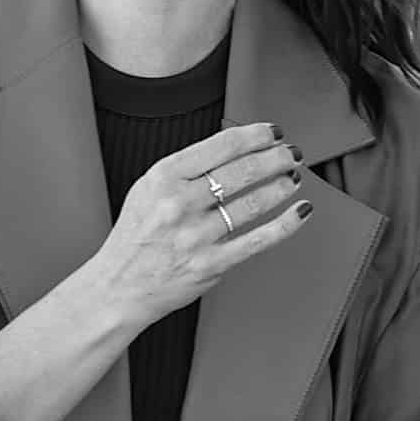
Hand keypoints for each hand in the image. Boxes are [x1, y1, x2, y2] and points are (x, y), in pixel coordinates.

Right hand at [85, 122, 312, 330]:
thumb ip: (187, 169)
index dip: (256, 135)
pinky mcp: (212, 264)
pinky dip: (285, 224)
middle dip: (276, 158)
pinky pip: (259, 240)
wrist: (119, 287)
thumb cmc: (135, 238)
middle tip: (291, 153)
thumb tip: (235, 149)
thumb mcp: (148, 189)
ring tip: (294, 177)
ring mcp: (197, 235)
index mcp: (164, 177)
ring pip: (254, 202)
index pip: (222, 146)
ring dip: (282, 185)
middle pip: (243, 170)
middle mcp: (180, 204)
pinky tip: (299, 212)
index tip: (272, 133)